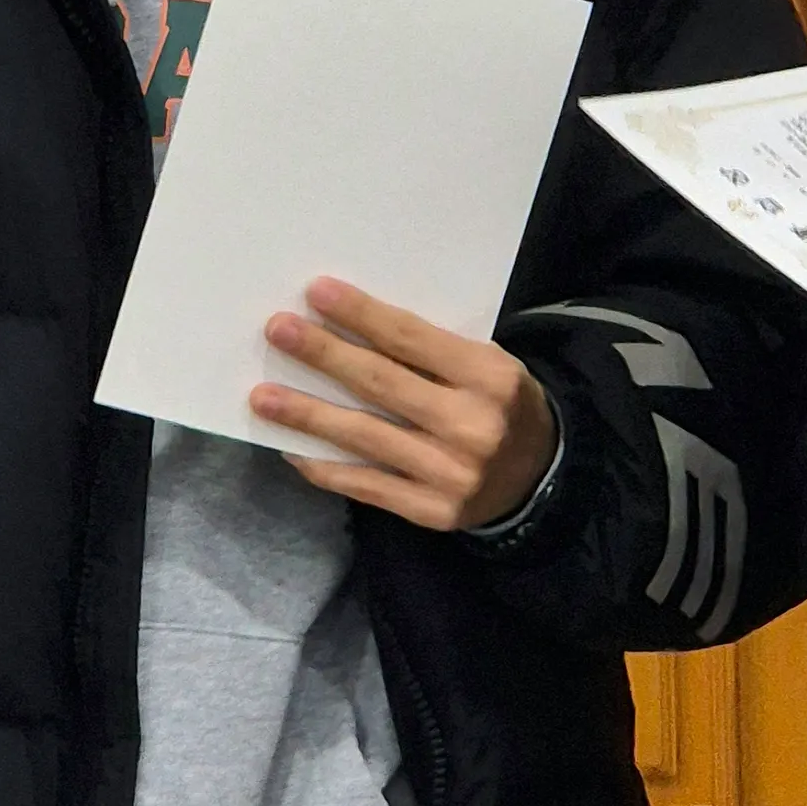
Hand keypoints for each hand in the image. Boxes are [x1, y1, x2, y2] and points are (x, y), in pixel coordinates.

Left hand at [249, 277, 558, 530]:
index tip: (316, 293)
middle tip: (277, 330)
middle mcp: (472, 426)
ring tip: (263, 397)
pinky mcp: (433, 513)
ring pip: (365, 438)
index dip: (361, 315)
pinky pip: (367, 486)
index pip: (412, 340)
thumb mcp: (485, 364)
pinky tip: (291, 448)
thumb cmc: (499, 403)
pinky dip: (326, 467)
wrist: (544, 478)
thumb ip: (430, 352)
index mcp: (489, 377)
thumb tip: (347, 327)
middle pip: (381, 385)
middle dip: (324, 355)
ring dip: (307, 415)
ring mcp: (451, 475)